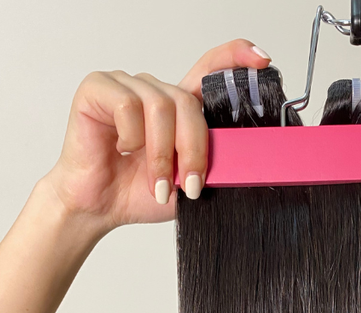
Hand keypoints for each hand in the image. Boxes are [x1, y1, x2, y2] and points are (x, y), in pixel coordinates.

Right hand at [44, 39, 271, 233]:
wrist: (100, 207)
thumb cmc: (141, 193)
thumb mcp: (189, 181)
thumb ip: (212, 162)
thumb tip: (244, 155)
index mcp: (179, 107)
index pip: (210, 68)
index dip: (236, 57)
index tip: (262, 62)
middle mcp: (154, 90)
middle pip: (188, 102)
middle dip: (193, 149)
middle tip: (190, 186)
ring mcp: (126, 85)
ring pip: (160, 107)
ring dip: (162, 154)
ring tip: (157, 185)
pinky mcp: (98, 88)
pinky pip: (127, 106)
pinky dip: (132, 138)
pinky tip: (122, 151)